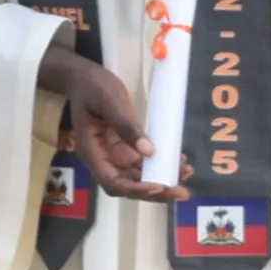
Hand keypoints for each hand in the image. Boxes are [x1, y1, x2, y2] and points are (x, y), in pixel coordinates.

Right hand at [37, 46, 167, 201]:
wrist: (84, 78)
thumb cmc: (93, 87)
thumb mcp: (110, 102)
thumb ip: (126, 127)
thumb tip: (149, 152)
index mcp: (92, 152)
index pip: (113, 182)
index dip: (136, 189)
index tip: (160, 186)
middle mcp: (102, 159)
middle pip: (127, 186)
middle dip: (155, 191)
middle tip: (182, 192)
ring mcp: (113, 155)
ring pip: (137, 178)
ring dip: (161, 180)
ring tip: (186, 173)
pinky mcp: (123, 148)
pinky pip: (142, 163)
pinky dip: (159, 165)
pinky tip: (178, 160)